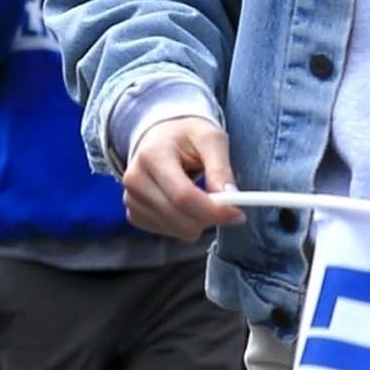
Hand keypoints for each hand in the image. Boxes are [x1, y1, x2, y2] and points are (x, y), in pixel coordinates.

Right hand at [122, 116, 243, 238]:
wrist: (161, 137)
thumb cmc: (188, 136)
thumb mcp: (211, 139)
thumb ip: (221, 168)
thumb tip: (230, 198)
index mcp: (153, 155)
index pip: (183, 196)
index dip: (214, 211)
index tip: (238, 214)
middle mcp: (135, 179)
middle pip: (179, 218)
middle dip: (210, 218)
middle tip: (227, 206)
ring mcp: (131, 199)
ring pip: (176, 230)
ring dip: (198, 221)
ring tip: (201, 195)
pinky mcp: (134, 214)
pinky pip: (168, 233)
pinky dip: (184, 225)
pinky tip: (186, 204)